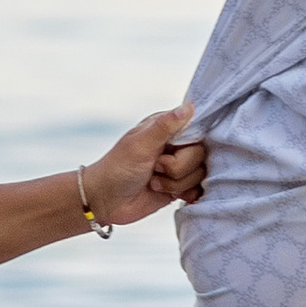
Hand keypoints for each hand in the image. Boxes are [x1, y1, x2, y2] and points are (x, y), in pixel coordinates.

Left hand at [81, 103, 208, 228]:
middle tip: (155, 168)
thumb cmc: (117, 167)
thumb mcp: (141, 144)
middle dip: (178, 168)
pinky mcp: (178, 187)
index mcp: (167, 128)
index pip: (197, 129)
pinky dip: (186, 194)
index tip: (169, 150)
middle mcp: (175, 146)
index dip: (188, 144)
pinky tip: (169, 194)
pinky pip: (198, 190)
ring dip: (175, 183)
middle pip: (200, 155)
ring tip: (154, 182)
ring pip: (199, 175)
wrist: (105, 200)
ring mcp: (177, 167)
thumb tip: (190, 106)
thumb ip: (166, 125)